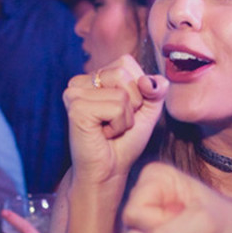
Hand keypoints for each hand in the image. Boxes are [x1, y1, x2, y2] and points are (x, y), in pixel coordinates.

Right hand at [64, 55, 167, 186]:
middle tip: (116, 122)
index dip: (137, 88)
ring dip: (125, 117)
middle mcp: (81, 80)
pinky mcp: (76, 107)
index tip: (126, 110)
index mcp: (95, 76)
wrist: (109, 170)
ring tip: (110, 129)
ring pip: (121, 92)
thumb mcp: (148, 109)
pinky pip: (116, 108)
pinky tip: (103, 134)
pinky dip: (118, 125)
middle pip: (123, 72)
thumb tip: (148, 80)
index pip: (126, 62)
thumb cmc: (125, 141)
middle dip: (132, 103)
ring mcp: (75, 92)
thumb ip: (157, 88)